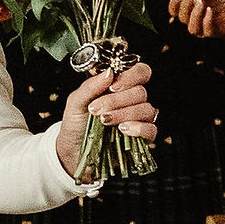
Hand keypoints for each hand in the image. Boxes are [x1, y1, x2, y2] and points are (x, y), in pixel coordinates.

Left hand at [56, 59, 156, 175]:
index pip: (139, 72)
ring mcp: (139, 119)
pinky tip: (122, 130)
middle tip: (96, 109)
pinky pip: (151, 129)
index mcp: (119, 87)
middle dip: (117, 100)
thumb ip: (91, 86)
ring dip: (123, 114)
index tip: (112, 87)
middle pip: (140, 92)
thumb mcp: (76, 102)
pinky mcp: (142, 138)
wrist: (73, 151)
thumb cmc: (76, 124)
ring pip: (146, 109)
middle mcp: (132, 101)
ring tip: (104, 121)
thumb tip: (109, 71)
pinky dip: (138, 128)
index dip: (130, 76)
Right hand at [170, 0, 224, 40]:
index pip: (175, 11)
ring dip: (194, 15)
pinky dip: (206, 20)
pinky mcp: (218, 32)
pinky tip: (210, 10)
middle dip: (185, 6)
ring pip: (192, 29)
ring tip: (201, 2)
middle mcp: (197, 18)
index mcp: (191, 7)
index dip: (174, 4)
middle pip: (182, 19)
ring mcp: (207, 27)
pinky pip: (207, 32)